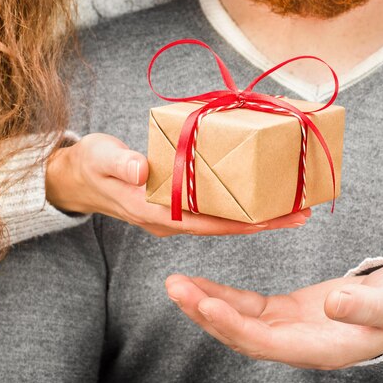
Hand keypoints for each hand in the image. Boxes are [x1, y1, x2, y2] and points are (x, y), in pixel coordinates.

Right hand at [46, 133, 310, 236]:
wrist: (79, 178)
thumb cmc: (90, 165)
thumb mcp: (100, 157)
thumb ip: (119, 163)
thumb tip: (141, 169)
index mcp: (155, 212)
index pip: (209, 223)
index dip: (244, 222)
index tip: (277, 218)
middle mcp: (170, 220)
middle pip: (225, 225)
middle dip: (264, 221)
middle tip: (303, 212)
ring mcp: (174, 216)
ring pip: (223, 219)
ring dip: (257, 215)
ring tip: (292, 206)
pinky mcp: (176, 206)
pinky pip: (214, 209)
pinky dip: (239, 204)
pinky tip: (258, 193)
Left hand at [165, 264, 382, 368]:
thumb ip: (364, 306)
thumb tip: (334, 303)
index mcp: (320, 349)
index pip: (267, 343)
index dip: (235, 326)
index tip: (208, 304)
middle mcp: (297, 345)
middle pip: (242, 336)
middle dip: (206, 313)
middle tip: (177, 288)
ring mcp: (288, 329)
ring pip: (238, 322)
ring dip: (206, 304)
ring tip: (177, 284)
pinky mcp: (286, 312)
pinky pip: (247, 307)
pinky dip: (223, 296)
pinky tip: (202, 285)